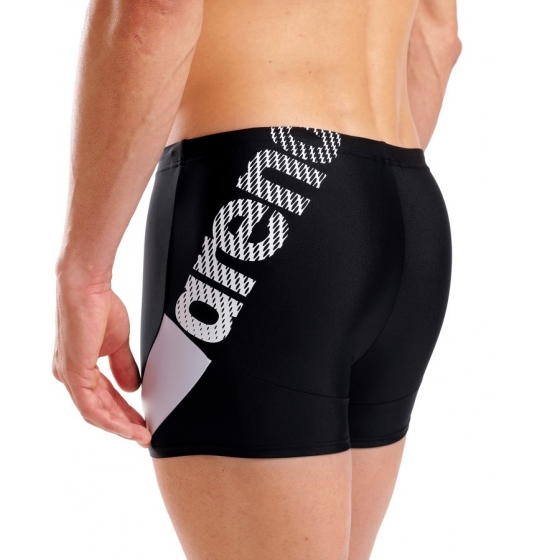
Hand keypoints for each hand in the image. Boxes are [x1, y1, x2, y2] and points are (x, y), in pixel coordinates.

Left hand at [52, 273, 150, 446]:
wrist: (87, 287)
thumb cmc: (98, 305)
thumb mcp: (117, 343)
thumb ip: (123, 367)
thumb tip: (132, 387)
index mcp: (79, 367)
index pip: (104, 398)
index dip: (124, 413)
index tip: (142, 422)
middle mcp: (70, 375)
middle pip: (100, 410)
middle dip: (124, 424)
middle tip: (144, 435)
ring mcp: (69, 376)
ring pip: (96, 413)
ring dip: (121, 426)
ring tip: (141, 435)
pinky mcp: (73, 374)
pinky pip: (92, 408)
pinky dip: (112, 419)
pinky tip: (128, 426)